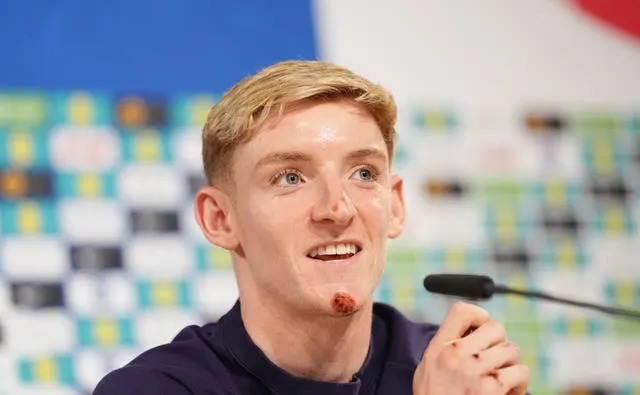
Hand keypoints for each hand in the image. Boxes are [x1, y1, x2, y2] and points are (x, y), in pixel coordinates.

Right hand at [413, 302, 529, 393]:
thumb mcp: (427, 369)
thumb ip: (444, 348)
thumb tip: (470, 331)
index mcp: (439, 348)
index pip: (462, 311)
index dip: (478, 317)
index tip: (480, 330)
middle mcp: (457, 355)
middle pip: (495, 328)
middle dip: (499, 343)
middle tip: (492, 360)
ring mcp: (476, 370)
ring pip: (512, 350)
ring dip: (510, 364)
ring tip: (500, 379)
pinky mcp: (493, 388)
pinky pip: (521, 372)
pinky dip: (518, 384)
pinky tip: (508, 393)